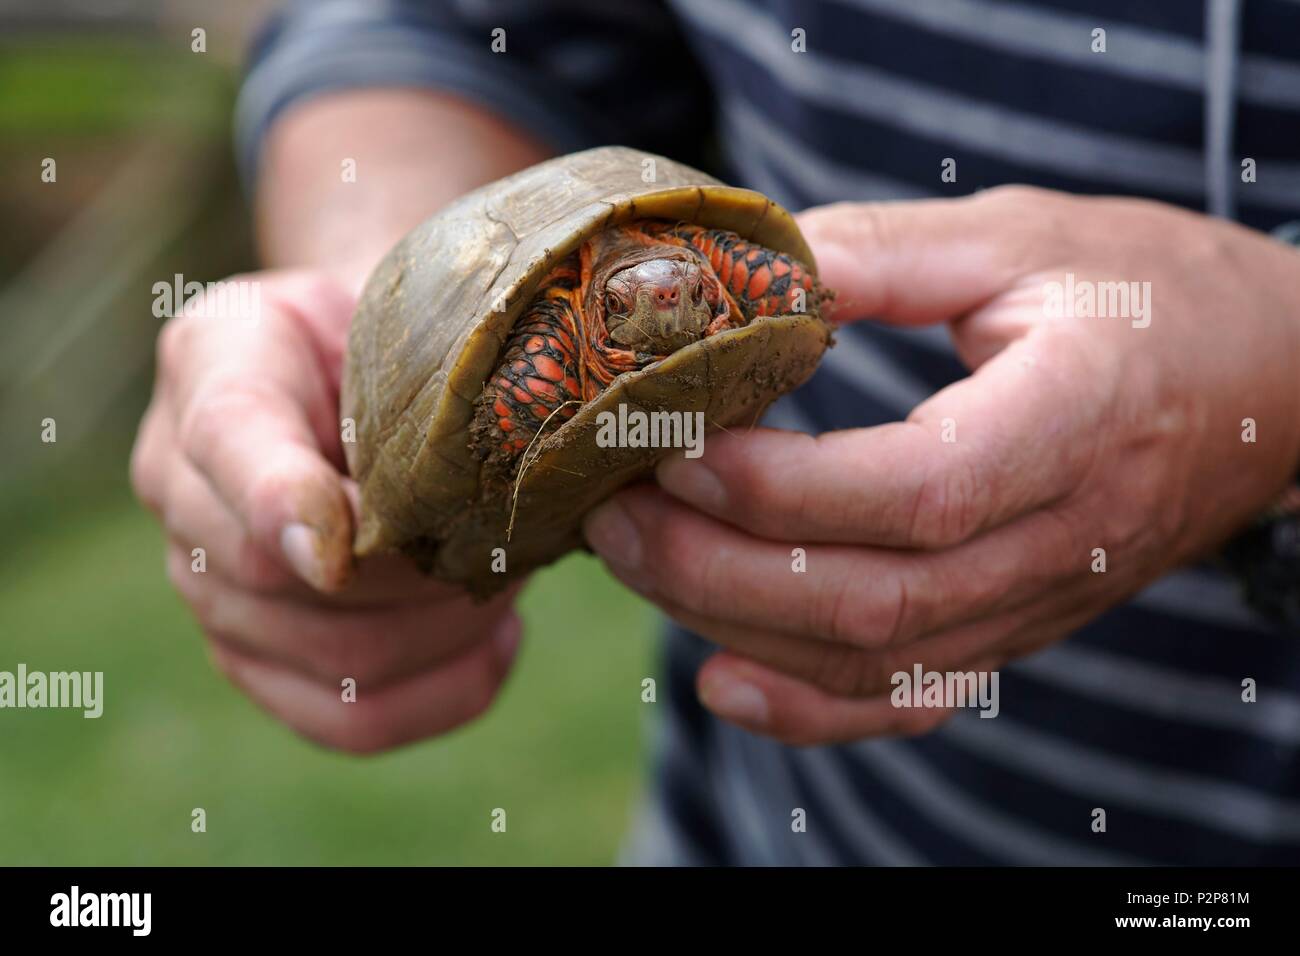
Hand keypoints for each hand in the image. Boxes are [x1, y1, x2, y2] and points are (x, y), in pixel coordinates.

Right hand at [131, 270, 520, 752]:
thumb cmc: (411, 332)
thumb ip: (414, 371)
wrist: (384, 369)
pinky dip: (444, 694)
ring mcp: (206, 579)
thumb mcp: (415, 311)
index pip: (229, 438)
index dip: (285, 502)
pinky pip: (349, 719)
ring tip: (505, 580)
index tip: (349, 546)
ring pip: (338, 658)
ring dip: (448, 630)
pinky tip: (497, 642)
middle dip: (418, 573)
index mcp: (218, 358)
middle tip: (502, 543)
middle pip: (282, 579)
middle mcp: (183, 477)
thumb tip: (418, 510)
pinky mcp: (255, 654)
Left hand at [584, 187, 1299, 744]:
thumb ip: (880, 254)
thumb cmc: (1147, 292)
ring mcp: (1040, 603)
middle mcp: (1062, 539)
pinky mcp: (1017, 631)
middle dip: (714, 565)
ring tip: (632, 558)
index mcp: (1075, 420)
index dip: (780, 485)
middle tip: (610, 507)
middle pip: (871, 599)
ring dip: (732, 622)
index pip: (916, 491)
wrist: (1265, 383)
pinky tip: (720, 683)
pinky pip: (910, 703)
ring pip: (871, 660)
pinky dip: (809, 711)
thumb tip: (742, 273)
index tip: (675, 442)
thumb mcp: (1021, 237)